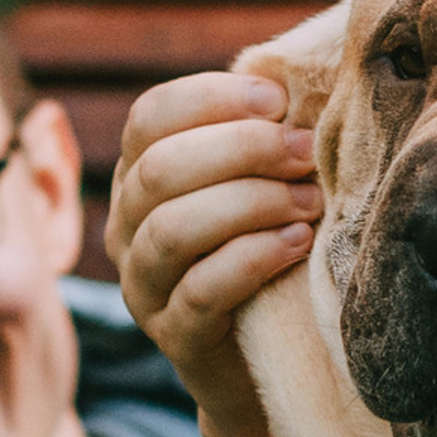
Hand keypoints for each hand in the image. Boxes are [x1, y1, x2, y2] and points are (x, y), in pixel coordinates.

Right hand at [107, 71, 320, 436]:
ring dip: (251, 203)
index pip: (150, 117)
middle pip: (162, 168)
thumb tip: (299, 73)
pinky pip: (202, 292)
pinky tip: (297, 241)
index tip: (279, 100)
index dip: (212, 98)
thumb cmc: (268, 252)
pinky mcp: (175, 339)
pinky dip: (254, 258)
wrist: (262, 364)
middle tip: (306, 151)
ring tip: (310, 201)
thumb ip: (263, 135)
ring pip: (175, 229)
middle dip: (243, 149)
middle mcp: (126, 228)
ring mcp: (143, 287)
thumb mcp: (259, 185)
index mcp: (139, 178)